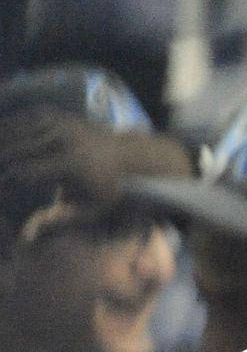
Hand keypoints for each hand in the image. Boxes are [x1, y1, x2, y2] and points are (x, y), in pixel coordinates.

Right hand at [0, 109, 191, 206]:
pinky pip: (27, 117)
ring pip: (19, 129)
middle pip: (18, 148)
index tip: (1, 187)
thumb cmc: (108, 188)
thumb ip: (62, 222)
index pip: (26, 171)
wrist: (129, 155)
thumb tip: (31, 236)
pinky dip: (11, 124)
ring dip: (2, 139)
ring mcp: (61, 124)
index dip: (7, 179)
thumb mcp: (93, 210)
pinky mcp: (61, 115)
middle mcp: (64, 140)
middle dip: (1, 158)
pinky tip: (1, 132)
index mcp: (70, 164)